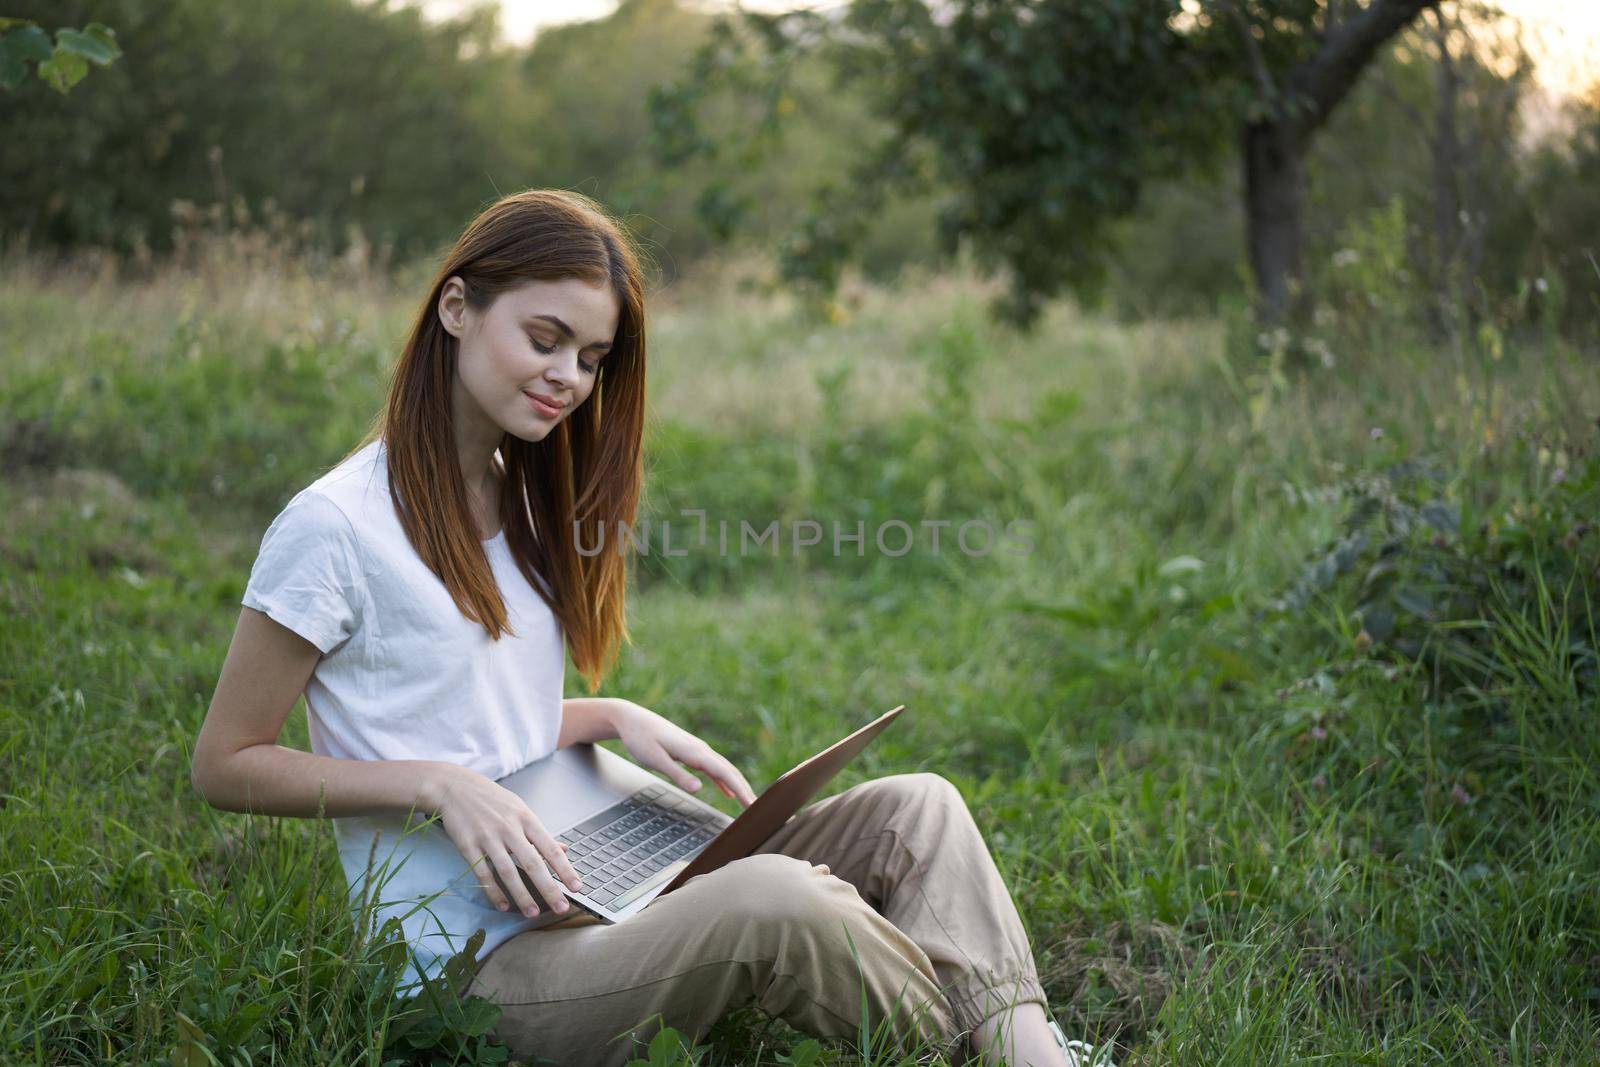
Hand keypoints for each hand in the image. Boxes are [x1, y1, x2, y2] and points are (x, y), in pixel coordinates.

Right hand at [427, 763, 582, 917]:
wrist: (456, 787)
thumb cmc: (492, 799)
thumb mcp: (520, 810)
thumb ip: (540, 833)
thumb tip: (564, 849)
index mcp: (526, 819)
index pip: (550, 848)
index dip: (565, 869)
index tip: (577, 887)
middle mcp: (509, 829)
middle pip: (532, 863)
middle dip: (549, 888)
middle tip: (561, 908)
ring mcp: (488, 837)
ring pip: (508, 871)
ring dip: (522, 895)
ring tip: (532, 913)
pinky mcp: (468, 845)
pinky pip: (483, 873)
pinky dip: (493, 891)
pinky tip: (503, 905)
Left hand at [611, 701, 757, 806]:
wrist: (631, 718)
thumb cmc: (640, 738)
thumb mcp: (654, 759)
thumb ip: (677, 774)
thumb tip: (699, 789)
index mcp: (694, 751)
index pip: (725, 772)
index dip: (740, 789)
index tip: (752, 804)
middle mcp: (700, 749)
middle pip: (730, 771)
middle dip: (745, 789)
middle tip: (757, 809)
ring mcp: (697, 750)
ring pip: (724, 769)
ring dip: (737, 785)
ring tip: (748, 802)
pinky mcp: (691, 752)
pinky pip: (713, 768)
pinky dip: (723, 781)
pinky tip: (728, 793)